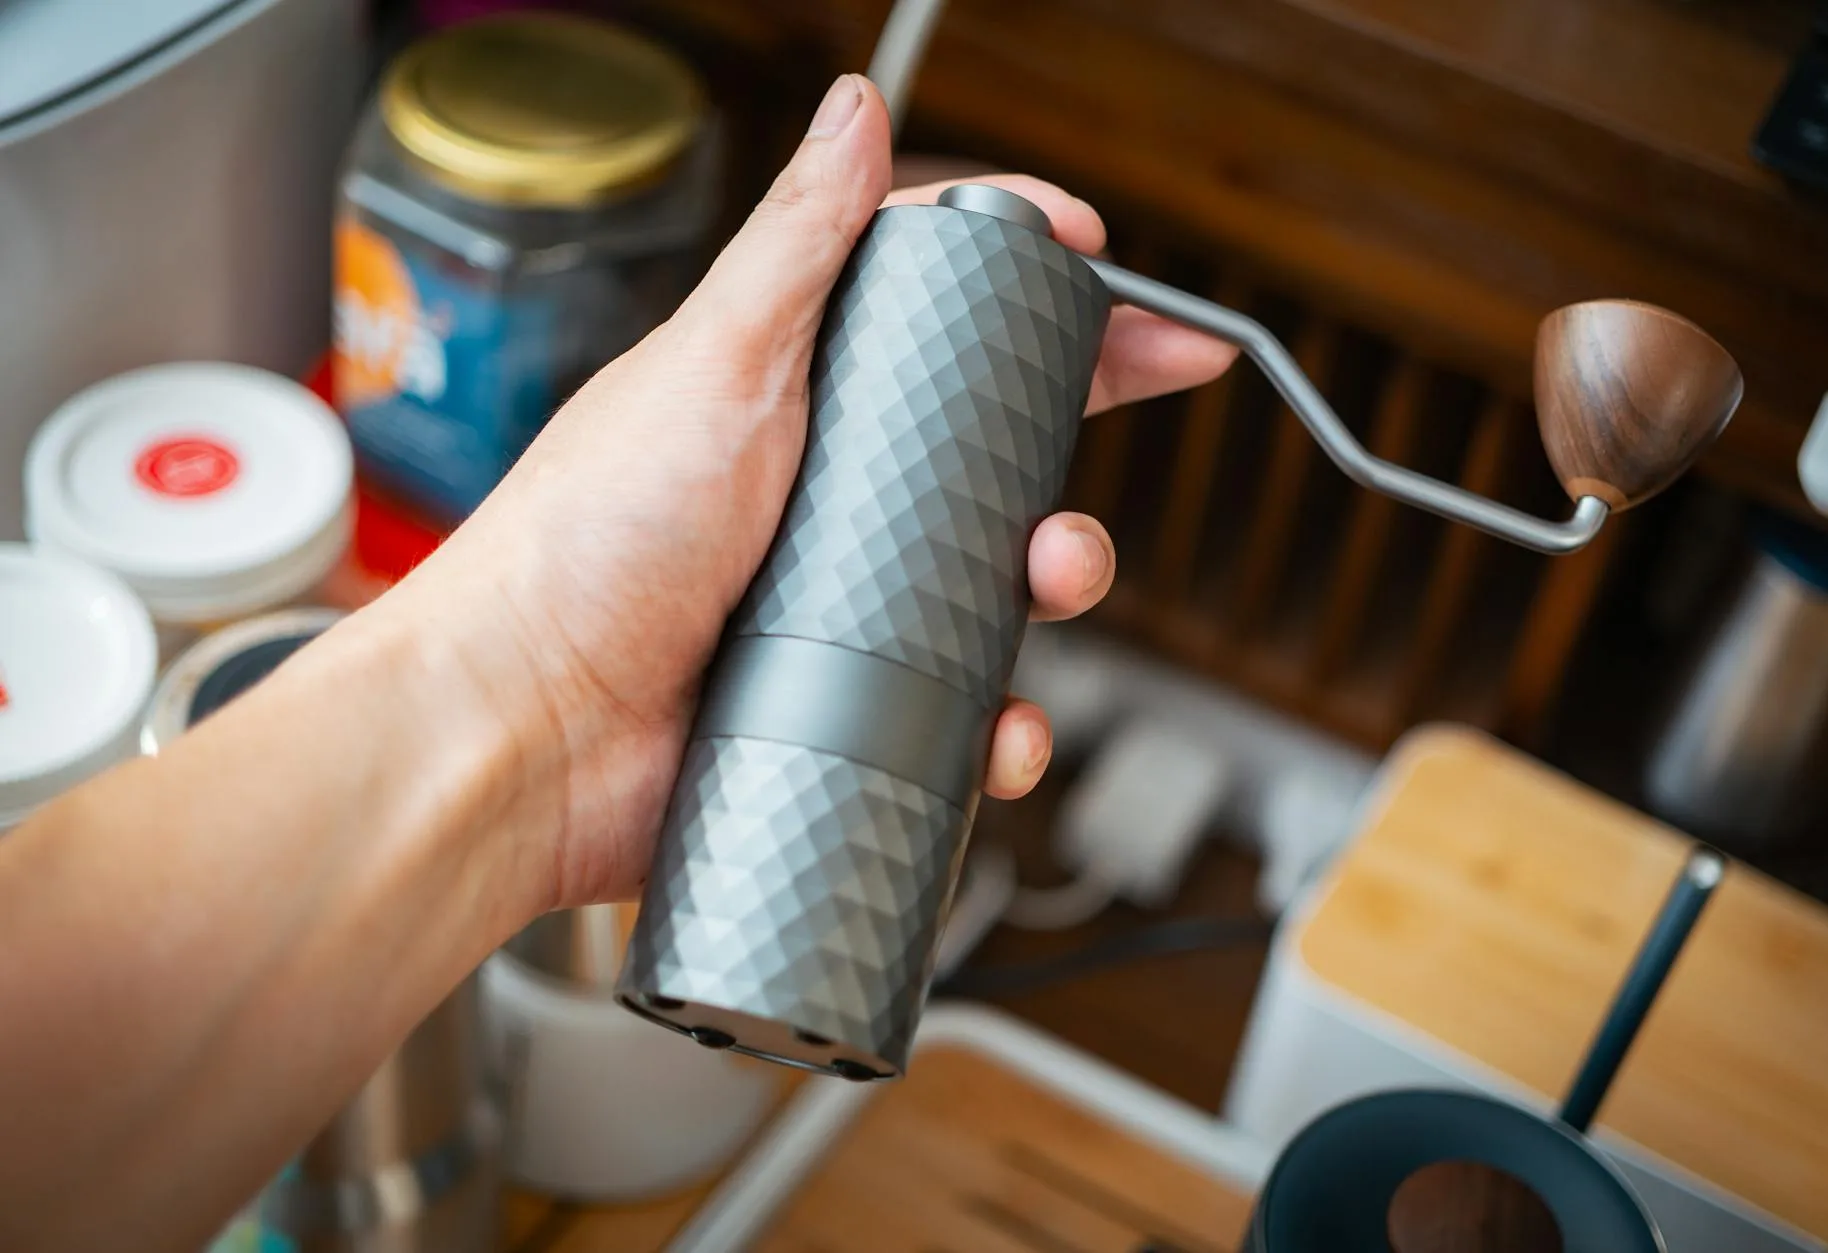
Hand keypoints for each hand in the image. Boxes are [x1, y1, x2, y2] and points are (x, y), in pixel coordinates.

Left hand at [395, 75, 1234, 911]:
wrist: (524, 736)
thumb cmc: (586, 544)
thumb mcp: (710, 365)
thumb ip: (794, 244)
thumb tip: (851, 110)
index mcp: (793, 392)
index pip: (939, 314)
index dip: (1033, 284)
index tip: (1110, 264)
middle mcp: (822, 492)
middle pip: (991, 446)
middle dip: (1070, 441)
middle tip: (1118, 425)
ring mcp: (837, 601)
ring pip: (994, 580)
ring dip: (1054, 578)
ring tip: (1046, 580)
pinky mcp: (843, 705)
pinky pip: (960, 709)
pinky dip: (1001, 725)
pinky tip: (1001, 729)